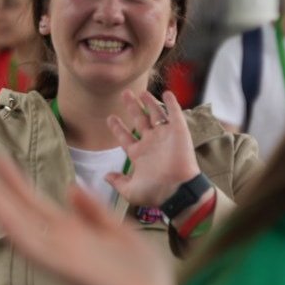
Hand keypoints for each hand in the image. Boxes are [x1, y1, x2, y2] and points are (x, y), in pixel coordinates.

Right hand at [0, 153, 179, 284]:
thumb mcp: (121, 232)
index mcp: (74, 232)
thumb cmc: (141, 275)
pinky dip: (18, 233)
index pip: (36, 204)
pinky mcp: (66, 270)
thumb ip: (95, 213)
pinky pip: (36, 250)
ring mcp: (61, 256)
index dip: (16, 182)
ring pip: (20, 227)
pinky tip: (1, 217)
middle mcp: (62, 243)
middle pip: (22, 212)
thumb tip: (70, 187)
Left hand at [105, 90, 200, 209]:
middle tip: (125, 94)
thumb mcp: (130, 191)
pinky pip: (175, 114)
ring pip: (156, 114)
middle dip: (132, 107)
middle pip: (139, 120)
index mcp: (139, 154)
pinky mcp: (179, 131)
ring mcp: (165, 136)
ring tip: (143, 92)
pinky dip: (172, 103)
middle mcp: (151, 143)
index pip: (126, 137)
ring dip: (150, 102)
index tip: (110, 118)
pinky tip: (167, 93)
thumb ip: (118, 182)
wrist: (178, 189)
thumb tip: (105, 177)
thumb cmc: (155, 192)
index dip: (118, 127)